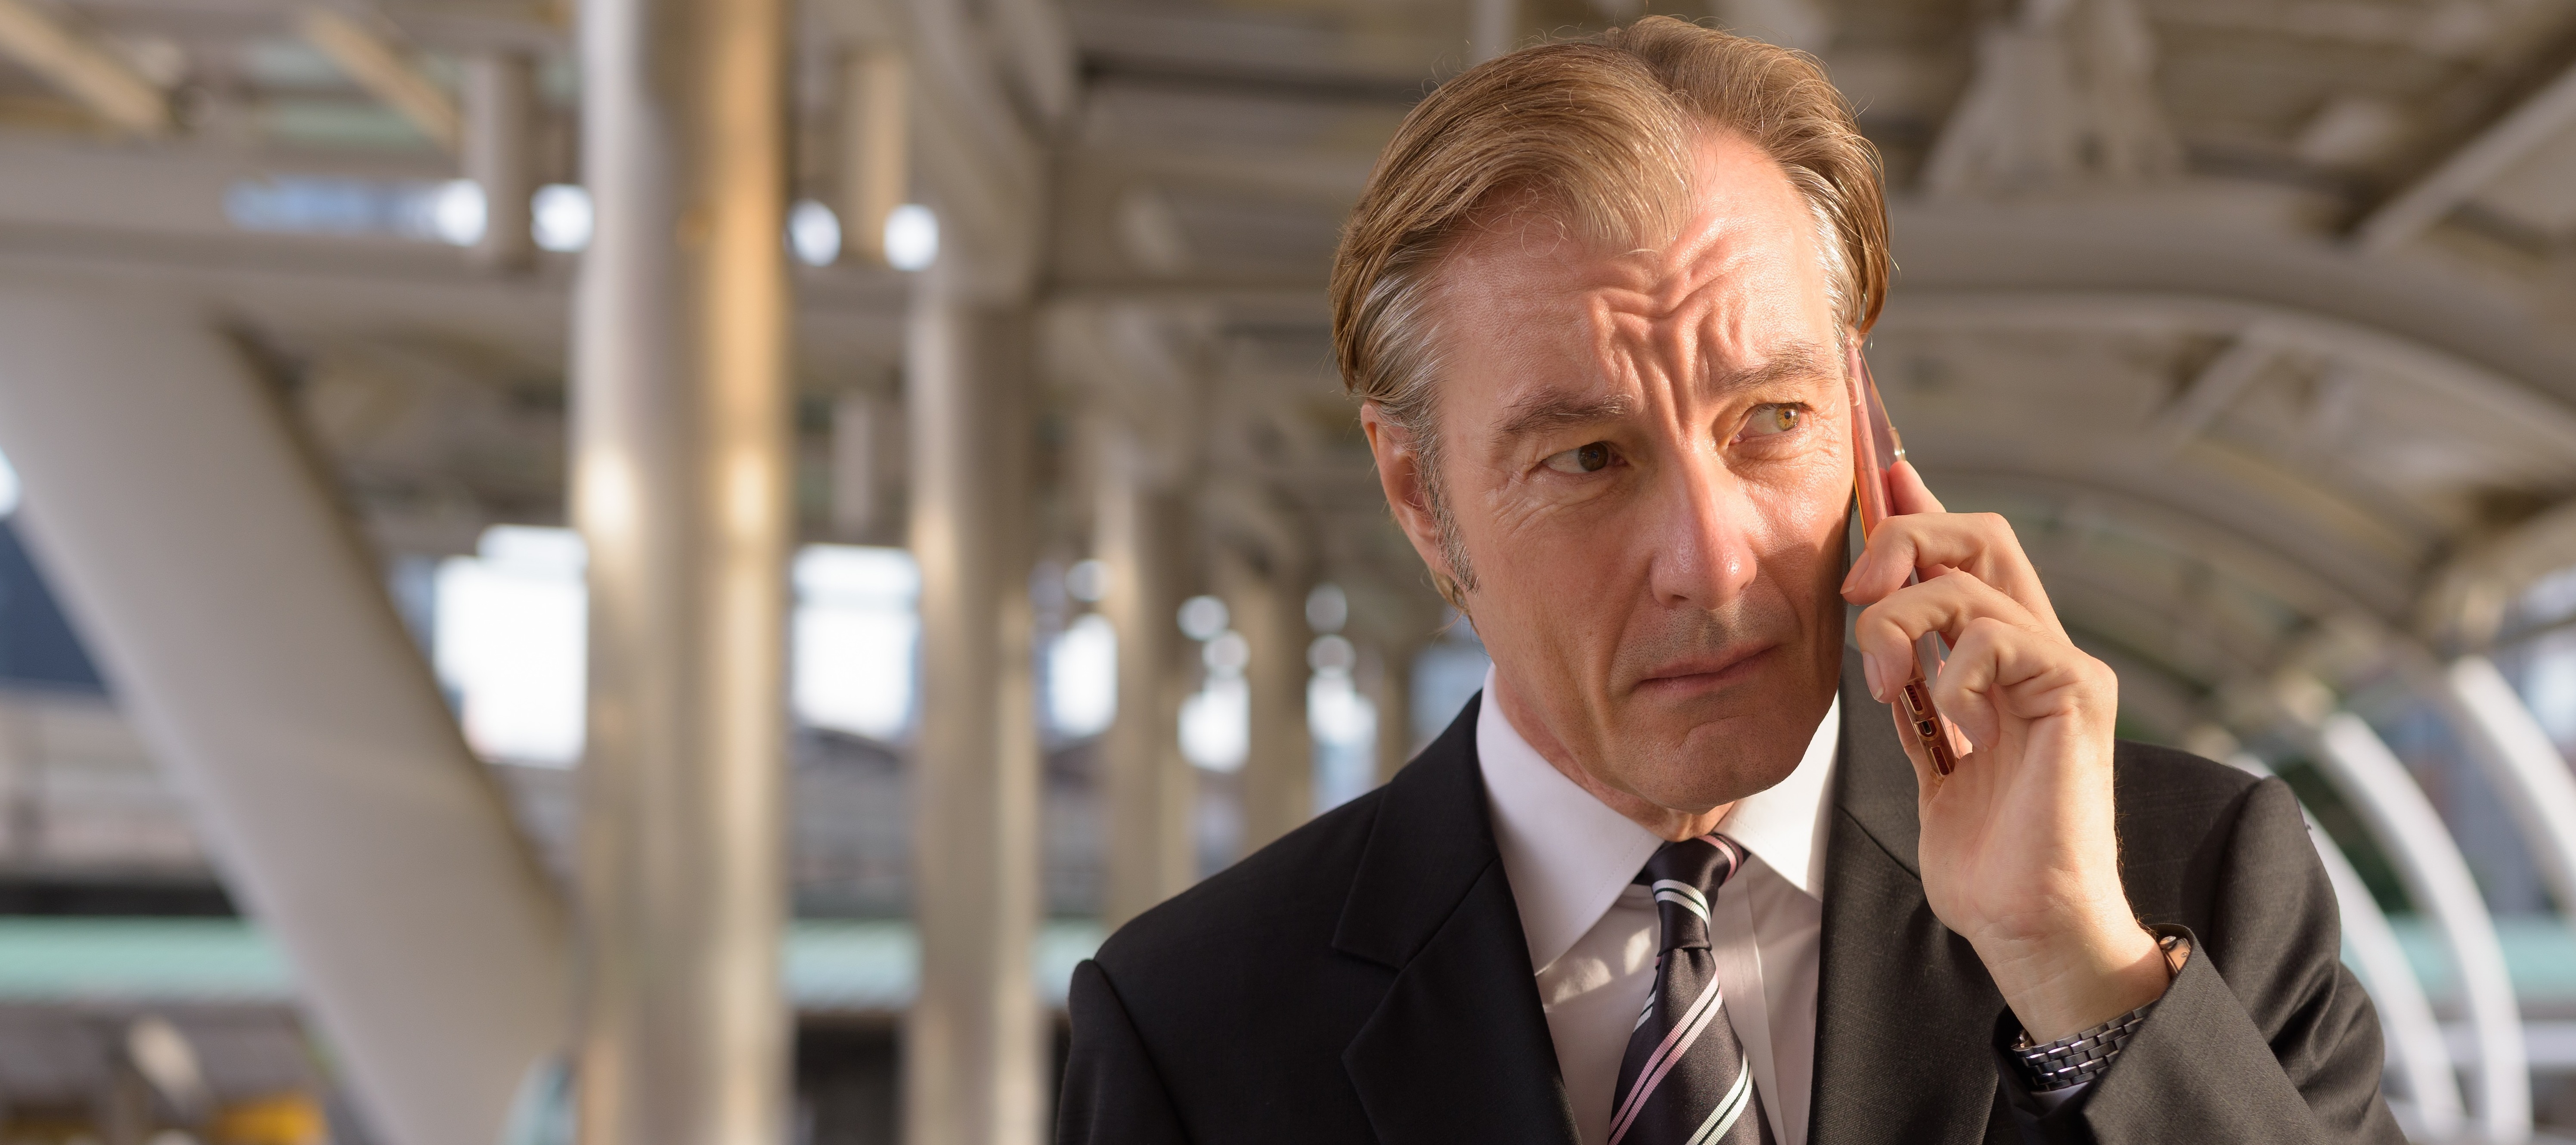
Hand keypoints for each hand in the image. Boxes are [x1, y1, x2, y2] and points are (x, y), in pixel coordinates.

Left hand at [1841, 460, 2165, 1042]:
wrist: (2026, 923)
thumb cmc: (1984, 853)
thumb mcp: (1926, 747)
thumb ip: (1912, 680)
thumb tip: (1876, 619)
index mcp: (2003, 658)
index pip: (1968, 550)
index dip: (1921, 503)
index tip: (1875, 468)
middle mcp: (2040, 648)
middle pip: (1984, 533)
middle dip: (1908, 536)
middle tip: (1857, 589)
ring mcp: (2064, 667)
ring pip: (1971, 582)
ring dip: (1901, 622)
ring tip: (1884, 685)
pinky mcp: (2077, 693)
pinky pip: (2000, 635)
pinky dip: (1953, 665)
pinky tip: (1949, 719)